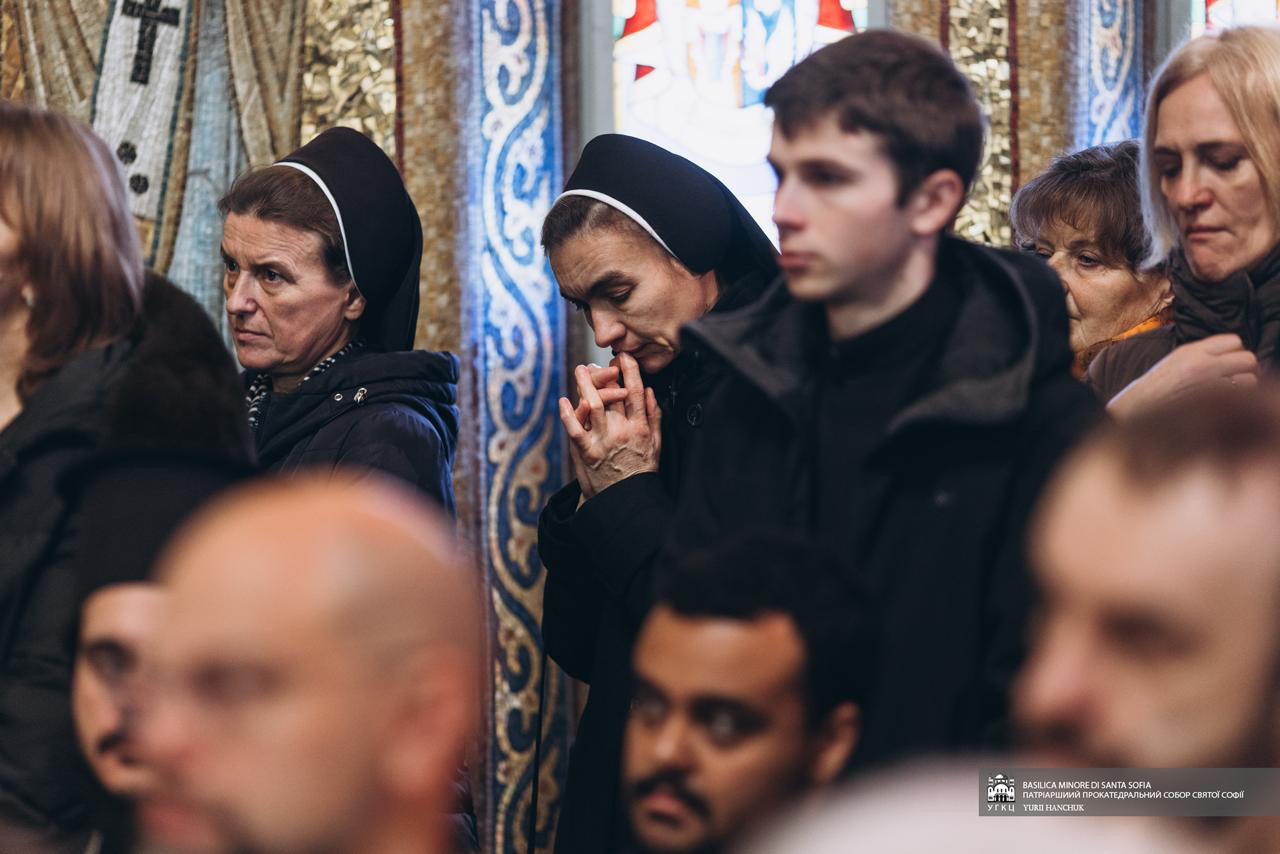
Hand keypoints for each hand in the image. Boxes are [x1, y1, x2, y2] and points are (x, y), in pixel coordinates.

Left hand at [558, 353, 661, 499]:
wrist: (625, 500)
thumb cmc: (641, 471)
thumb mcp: (656, 444)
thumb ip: (654, 417)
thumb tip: (649, 391)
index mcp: (641, 427)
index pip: (635, 391)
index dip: (630, 370)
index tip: (624, 357)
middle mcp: (622, 431)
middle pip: (612, 394)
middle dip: (604, 375)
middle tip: (596, 364)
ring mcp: (603, 441)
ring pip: (593, 405)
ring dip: (585, 384)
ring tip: (580, 370)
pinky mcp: (587, 452)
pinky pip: (575, 429)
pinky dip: (568, 413)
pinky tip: (563, 401)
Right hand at [1107, 333, 1257, 418]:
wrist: (1137, 409)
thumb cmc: (1156, 388)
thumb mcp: (1175, 361)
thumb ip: (1201, 354)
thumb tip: (1229, 354)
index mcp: (1192, 351)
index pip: (1234, 341)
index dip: (1236, 352)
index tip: (1229, 363)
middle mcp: (1203, 364)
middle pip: (1248, 358)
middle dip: (1246, 369)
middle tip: (1236, 378)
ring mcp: (1209, 384)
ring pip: (1250, 379)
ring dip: (1244, 387)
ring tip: (1231, 394)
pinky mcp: (1212, 403)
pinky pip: (1241, 398)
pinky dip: (1238, 402)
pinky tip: (1225, 405)